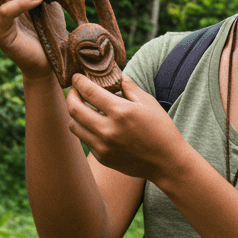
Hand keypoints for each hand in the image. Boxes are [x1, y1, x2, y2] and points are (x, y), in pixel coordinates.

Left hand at [66, 74, 187, 181]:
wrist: (166, 162)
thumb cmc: (161, 130)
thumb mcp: (149, 103)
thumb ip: (129, 87)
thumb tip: (116, 76)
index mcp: (120, 112)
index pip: (89, 92)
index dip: (78, 81)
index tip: (76, 77)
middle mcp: (107, 130)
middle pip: (74, 109)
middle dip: (70, 95)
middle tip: (74, 90)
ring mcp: (103, 146)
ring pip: (74, 126)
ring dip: (75, 114)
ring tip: (83, 107)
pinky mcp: (102, 158)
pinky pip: (85, 140)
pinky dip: (86, 129)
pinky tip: (96, 124)